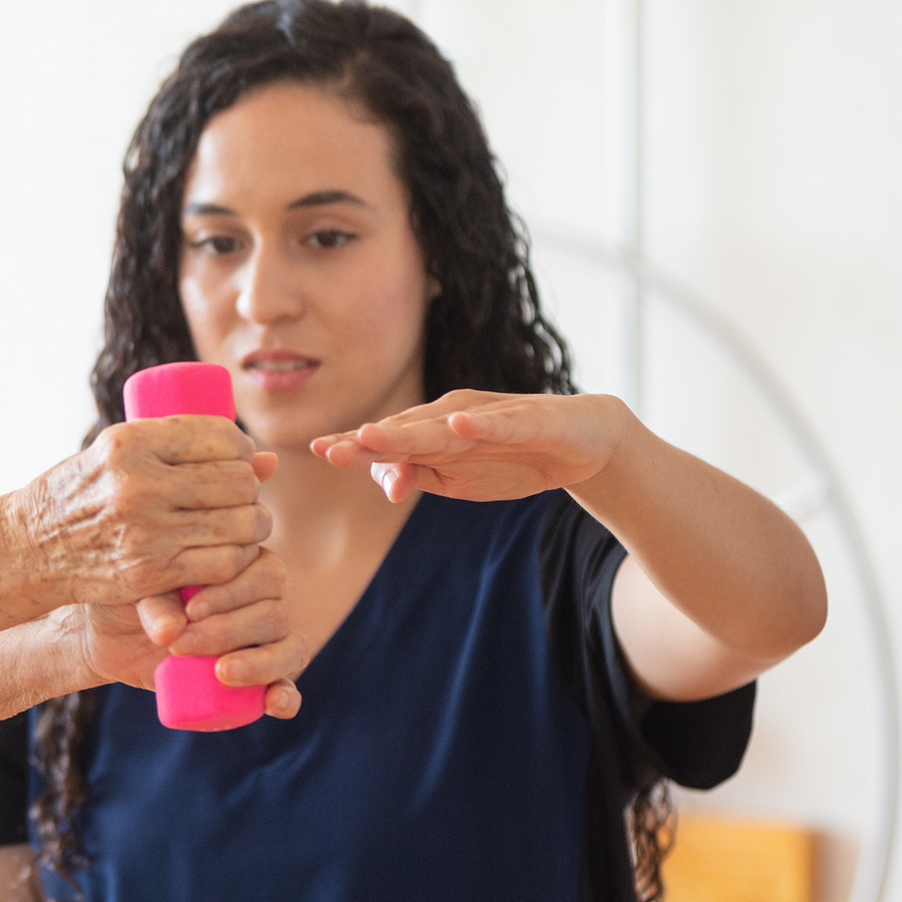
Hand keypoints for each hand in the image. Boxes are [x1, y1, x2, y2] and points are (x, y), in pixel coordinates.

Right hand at [7, 417, 278, 606]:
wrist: (33, 545)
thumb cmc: (83, 492)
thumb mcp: (120, 454)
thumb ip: (184, 451)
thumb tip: (268, 460)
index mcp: (132, 442)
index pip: (220, 436)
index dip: (243, 449)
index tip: (241, 461)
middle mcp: (140, 483)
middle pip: (237, 481)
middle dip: (251, 490)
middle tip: (242, 498)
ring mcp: (146, 530)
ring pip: (239, 524)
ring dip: (252, 526)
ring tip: (243, 524)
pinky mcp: (150, 571)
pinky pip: (223, 563)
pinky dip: (237, 558)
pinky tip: (229, 552)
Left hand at [57, 549, 306, 719]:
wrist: (111, 634)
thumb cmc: (129, 597)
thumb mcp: (137, 592)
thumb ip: (156, 604)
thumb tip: (172, 632)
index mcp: (245, 563)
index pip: (266, 573)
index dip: (233, 594)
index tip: (191, 610)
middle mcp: (264, 600)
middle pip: (275, 614)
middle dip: (229, 632)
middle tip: (182, 645)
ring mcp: (265, 641)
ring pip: (289, 648)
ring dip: (259, 663)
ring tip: (221, 672)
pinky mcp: (257, 679)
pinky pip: (286, 687)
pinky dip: (286, 696)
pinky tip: (275, 702)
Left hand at [309, 391, 636, 503]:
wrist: (583, 443)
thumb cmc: (511, 458)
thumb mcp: (458, 479)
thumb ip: (420, 477)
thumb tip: (385, 485)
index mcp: (434, 431)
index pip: (387, 439)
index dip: (353, 445)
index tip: (318, 452)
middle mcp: (454, 416)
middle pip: (405, 429)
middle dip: (368, 440)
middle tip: (331, 449)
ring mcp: (489, 416)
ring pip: (442, 426)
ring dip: (408, 431)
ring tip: (374, 435)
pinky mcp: (528, 420)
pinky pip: (500, 424)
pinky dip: (479, 425)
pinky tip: (458, 426)